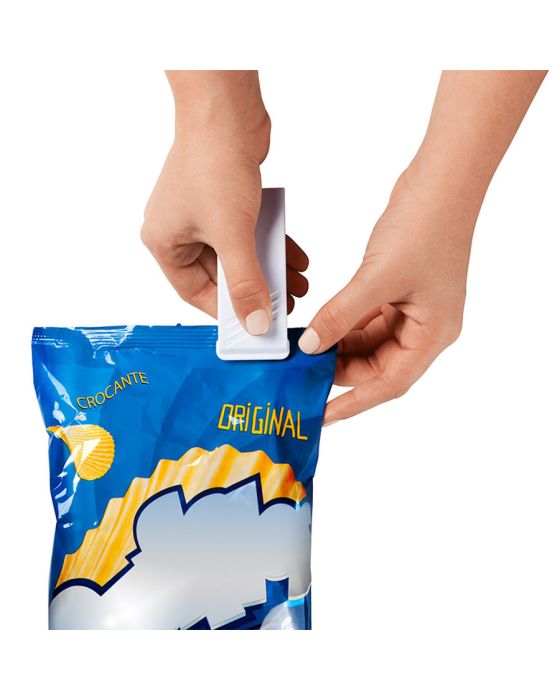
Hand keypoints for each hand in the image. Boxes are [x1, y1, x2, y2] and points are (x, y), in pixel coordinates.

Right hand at [141, 71, 308, 333]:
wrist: (226, 109)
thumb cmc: (213, 164)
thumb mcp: (231, 235)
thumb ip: (245, 283)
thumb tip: (256, 323)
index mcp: (164, 242)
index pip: (196, 293)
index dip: (227, 312)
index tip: (256, 327)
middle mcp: (179, 229)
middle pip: (220, 275)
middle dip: (256, 290)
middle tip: (285, 307)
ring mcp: (203, 213)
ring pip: (239, 255)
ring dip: (270, 269)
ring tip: (298, 285)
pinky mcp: (225, 199)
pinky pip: (248, 233)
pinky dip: (271, 244)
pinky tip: (296, 257)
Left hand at [299, 70, 545, 423]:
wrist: (441, 180)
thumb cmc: (424, 227)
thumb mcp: (376, 279)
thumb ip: (341, 316)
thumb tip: (311, 347)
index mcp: (433, 334)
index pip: (389, 383)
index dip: (354, 402)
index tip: (322, 416)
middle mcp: (425, 328)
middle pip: (378, 365)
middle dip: (340, 371)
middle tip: (301, 375)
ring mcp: (412, 310)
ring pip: (369, 343)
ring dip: (337, 347)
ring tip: (303, 352)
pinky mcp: (399, 291)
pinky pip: (366, 320)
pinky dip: (342, 324)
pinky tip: (318, 326)